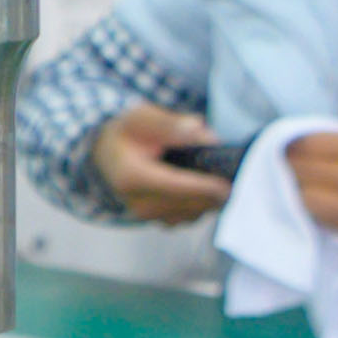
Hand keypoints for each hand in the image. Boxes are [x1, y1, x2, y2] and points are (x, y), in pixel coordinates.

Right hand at [94, 101, 229, 224]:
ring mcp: (146, 215)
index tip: (226, 184)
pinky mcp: (155, 220)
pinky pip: (187, 219)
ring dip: (208, 200)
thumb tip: (198, 131)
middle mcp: (137, 202)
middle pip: (186, 205)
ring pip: (191, 215)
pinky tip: (205, 190)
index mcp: (131, 176)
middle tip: (230, 175)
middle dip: (212, 193)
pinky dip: (201, 206)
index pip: (174, 187)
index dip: (203, 188)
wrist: (108, 152)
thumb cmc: (128, 133)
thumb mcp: (142, 117)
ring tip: (216, 180)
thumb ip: (170, 124)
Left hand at [287, 128, 337, 258]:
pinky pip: (327, 223)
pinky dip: (314, 212)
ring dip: (297, 192)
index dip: (293, 145)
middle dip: (288, 168)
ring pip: (311, 203)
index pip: (319, 146)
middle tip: (279, 164)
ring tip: (294, 184)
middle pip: (309, 175)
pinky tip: (313, 203)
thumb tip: (305, 146)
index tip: (283, 144)